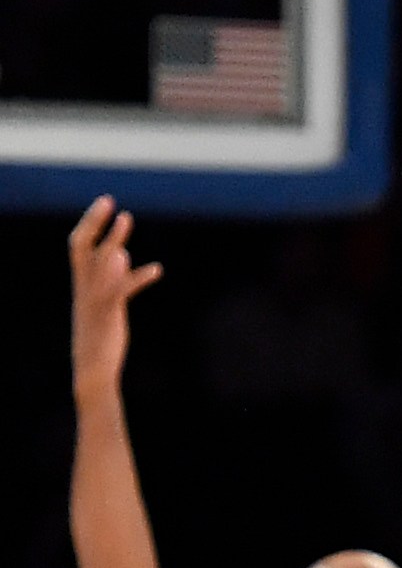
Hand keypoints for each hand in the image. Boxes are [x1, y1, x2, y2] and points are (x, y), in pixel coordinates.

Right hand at [68, 197, 162, 397]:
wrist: (92, 367)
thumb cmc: (101, 336)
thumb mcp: (106, 302)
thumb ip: (113, 277)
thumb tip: (122, 254)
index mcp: (82, 284)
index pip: (79, 246)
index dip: (91, 224)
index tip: (105, 205)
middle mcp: (84, 286)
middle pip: (82, 245)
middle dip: (95, 221)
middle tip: (109, 200)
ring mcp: (94, 298)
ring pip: (99, 261)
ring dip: (114, 238)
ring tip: (127, 217)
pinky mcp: (108, 312)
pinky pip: (122, 289)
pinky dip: (138, 277)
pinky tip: (156, 269)